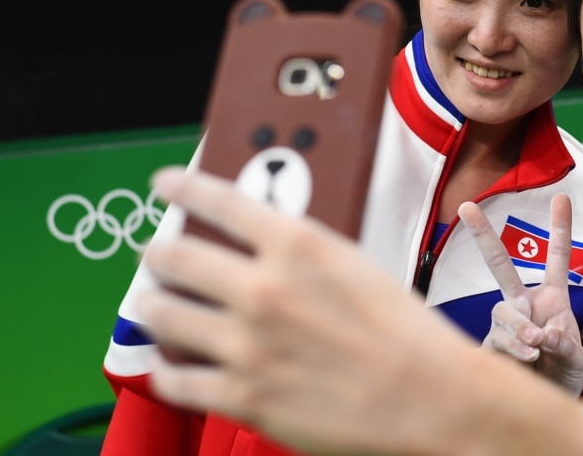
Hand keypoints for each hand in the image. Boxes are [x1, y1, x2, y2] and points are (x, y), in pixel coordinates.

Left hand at [137, 166, 485, 454]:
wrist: (432, 398)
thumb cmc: (408, 334)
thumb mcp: (358, 267)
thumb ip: (305, 255)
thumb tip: (265, 250)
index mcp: (299, 246)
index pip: (220, 201)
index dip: (182, 187)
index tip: (165, 185)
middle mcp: (264, 289)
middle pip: (174, 256)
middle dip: (157, 254)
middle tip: (156, 256)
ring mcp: (248, 345)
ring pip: (160, 315)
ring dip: (150, 307)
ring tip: (152, 306)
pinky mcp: (243, 396)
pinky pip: (175, 379)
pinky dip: (167, 369)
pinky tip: (170, 364)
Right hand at [458, 194, 582, 396]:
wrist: (546, 404)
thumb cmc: (563, 373)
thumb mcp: (576, 358)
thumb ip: (565, 343)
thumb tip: (542, 334)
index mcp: (551, 298)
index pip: (556, 259)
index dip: (559, 228)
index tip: (562, 196)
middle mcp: (524, 304)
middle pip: (500, 266)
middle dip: (483, 235)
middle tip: (466, 206)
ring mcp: (505, 324)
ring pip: (502, 311)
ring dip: (519, 325)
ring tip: (536, 346)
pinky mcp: (491, 346)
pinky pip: (496, 339)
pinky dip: (513, 348)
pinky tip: (527, 359)